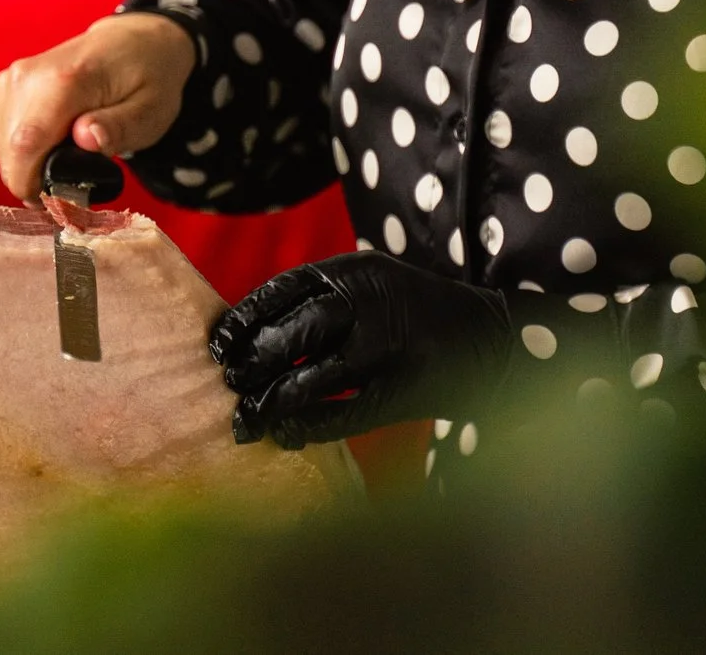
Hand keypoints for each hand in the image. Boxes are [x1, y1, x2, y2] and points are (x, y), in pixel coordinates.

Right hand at [0, 13, 194, 202]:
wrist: (134, 40)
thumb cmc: (148, 78)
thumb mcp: (152, 110)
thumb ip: (120, 126)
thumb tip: (86, 138)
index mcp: (65, 80)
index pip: (24, 144)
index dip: (32, 184)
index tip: (59, 202)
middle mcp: (28, 76)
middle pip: (10, 151)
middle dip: (36, 178)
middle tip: (75, 182)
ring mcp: (11, 79)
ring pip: (3, 147)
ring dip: (30, 165)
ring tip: (70, 157)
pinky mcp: (5, 86)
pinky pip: (3, 135)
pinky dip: (25, 150)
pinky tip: (55, 143)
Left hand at [210, 251, 513, 448]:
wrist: (489, 337)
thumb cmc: (414, 312)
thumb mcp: (371, 282)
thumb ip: (320, 299)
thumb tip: (250, 334)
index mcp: (355, 271)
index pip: (280, 290)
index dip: (242, 320)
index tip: (216, 346)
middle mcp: (368, 304)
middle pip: (290, 334)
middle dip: (251, 364)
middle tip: (229, 385)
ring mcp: (386, 348)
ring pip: (308, 378)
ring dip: (269, 402)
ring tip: (245, 419)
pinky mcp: (400, 391)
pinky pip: (340, 413)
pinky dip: (306, 426)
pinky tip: (286, 433)